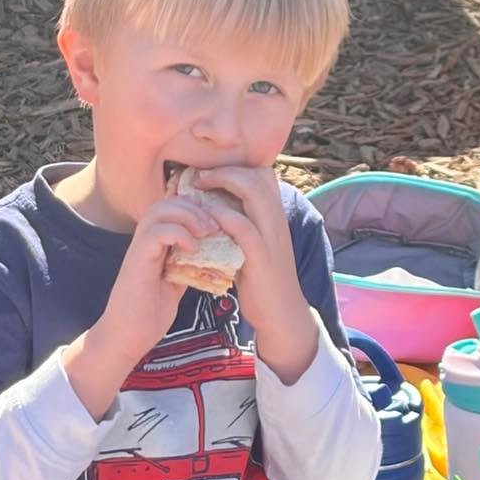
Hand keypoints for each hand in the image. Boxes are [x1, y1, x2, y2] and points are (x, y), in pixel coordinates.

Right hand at [63, 194, 218, 418]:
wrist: (128, 337)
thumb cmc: (149, 314)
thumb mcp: (176, 282)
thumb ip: (187, 264)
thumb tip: (211, 254)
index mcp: (154, 243)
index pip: (173, 207)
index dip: (196, 206)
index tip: (219, 221)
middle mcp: (145, 240)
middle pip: (168, 201)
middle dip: (197, 207)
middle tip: (217, 225)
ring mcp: (139, 248)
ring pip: (160, 210)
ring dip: (189, 216)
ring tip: (207, 232)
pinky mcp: (136, 259)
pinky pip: (156, 231)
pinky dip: (178, 233)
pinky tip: (193, 248)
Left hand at [191, 166, 316, 381]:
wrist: (280, 313)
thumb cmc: (261, 279)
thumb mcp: (253, 245)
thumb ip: (240, 226)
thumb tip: (215, 210)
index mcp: (274, 216)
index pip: (262, 174)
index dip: (236, 167)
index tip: (210, 173)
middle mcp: (276, 220)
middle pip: (257, 175)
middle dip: (225, 169)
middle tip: (199, 177)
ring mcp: (270, 236)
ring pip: (253, 192)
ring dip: (222, 183)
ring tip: (198, 188)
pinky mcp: (260, 256)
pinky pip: (242, 226)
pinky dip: (222, 216)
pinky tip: (204, 219)